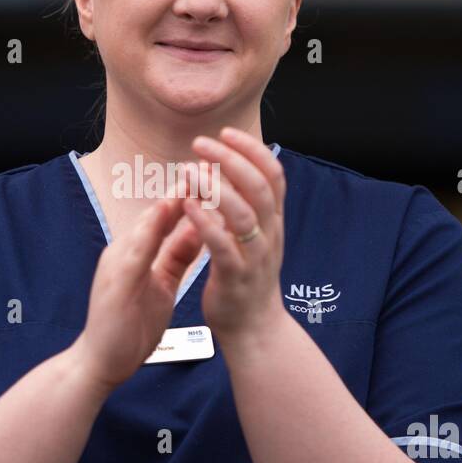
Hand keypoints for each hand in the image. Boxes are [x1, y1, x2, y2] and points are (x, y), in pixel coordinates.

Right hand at [72, 195, 203, 397]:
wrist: (99, 363)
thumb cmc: (130, 327)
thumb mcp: (161, 285)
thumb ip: (176, 257)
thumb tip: (197, 230)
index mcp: (136, 252)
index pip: (167, 216)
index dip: (191, 195)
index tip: (216, 176)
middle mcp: (124, 251)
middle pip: (158, 213)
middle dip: (184, 190)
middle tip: (210, 167)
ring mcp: (116, 264)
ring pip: (146, 225)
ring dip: (169, 202)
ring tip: (192, 181)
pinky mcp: (114, 281)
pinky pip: (135, 251)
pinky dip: (152, 231)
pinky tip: (167, 217)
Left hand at [181, 127, 287, 345]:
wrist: (255, 330)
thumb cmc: (248, 280)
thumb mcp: (255, 238)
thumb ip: (247, 207)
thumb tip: (234, 171)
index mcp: (273, 222)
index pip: (272, 175)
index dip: (251, 150)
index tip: (227, 132)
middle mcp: (270, 235)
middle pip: (258, 187)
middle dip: (231, 159)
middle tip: (201, 143)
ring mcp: (254, 257)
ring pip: (242, 213)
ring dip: (216, 186)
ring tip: (190, 170)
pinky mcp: (235, 277)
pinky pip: (222, 245)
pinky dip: (205, 222)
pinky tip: (187, 205)